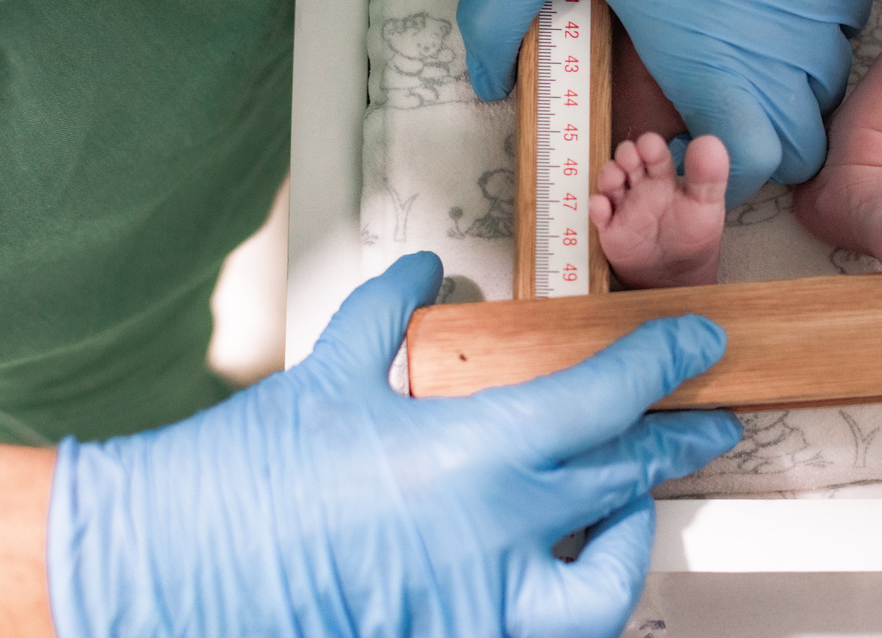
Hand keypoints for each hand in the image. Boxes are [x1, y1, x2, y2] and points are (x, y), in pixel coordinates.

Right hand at [47, 252, 741, 636]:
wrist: (174, 572)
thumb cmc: (246, 477)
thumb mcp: (331, 368)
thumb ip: (393, 311)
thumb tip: (428, 279)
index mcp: (475, 452)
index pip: (605, 395)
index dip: (664, 361)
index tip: (695, 343)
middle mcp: (496, 534)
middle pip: (625, 477)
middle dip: (680, 439)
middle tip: (707, 415)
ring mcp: (481, 606)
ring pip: (607, 574)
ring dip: (638, 529)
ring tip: (641, 500)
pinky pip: (549, 627)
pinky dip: (577, 594)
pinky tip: (564, 565)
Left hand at [457, 0, 875, 205]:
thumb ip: (496, 20)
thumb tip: (490, 77)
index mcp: (712, 57)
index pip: (750, 165)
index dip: (714, 169)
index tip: (679, 143)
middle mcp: (783, 42)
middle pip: (799, 145)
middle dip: (757, 144)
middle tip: (708, 106)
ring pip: (825, 84)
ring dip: (784, 87)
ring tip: (733, 47)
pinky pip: (842, 21)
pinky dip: (809, 30)